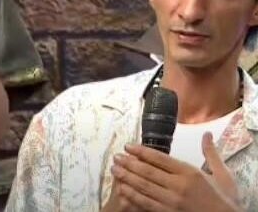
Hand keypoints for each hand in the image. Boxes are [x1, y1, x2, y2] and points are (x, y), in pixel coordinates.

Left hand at [110, 135, 241, 211]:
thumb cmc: (224, 200)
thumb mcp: (222, 174)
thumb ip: (211, 153)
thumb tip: (207, 135)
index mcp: (190, 173)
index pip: (159, 158)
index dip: (141, 151)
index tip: (128, 146)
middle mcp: (179, 186)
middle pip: (148, 172)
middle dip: (129, 163)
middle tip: (116, 157)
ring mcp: (173, 202)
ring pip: (144, 187)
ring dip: (127, 178)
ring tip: (114, 170)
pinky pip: (146, 204)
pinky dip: (132, 196)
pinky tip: (122, 190)